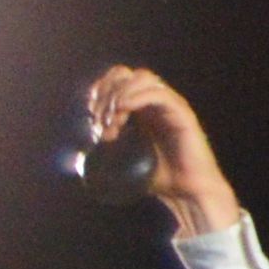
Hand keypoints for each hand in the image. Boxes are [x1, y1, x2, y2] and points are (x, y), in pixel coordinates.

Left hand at [75, 66, 242, 238]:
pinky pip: (159, 94)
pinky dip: (136, 97)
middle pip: (125, 73)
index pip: (116, 80)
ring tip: (113, 120)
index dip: (99, 91)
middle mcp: (156, 103)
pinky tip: (123, 111)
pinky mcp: (183, 115)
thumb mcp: (123, 162)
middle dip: (106, 93)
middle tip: (101, 121)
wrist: (188, 195)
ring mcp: (171, 106)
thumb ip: (105, 154)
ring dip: (120, 95)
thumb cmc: (159, 181)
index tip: (92, 118)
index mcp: (141, 109)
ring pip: (142, 77)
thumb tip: (79, 158)